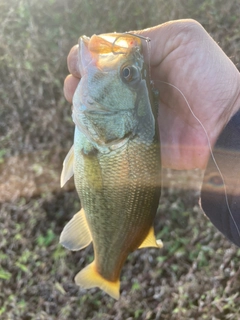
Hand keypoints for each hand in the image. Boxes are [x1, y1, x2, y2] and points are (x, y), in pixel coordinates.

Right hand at [64, 19, 239, 169]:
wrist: (223, 121)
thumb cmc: (208, 75)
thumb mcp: (181, 38)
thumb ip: (144, 39)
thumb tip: (105, 49)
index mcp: (138, 64)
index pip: (102, 58)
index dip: (86, 58)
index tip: (80, 63)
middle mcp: (130, 89)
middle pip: (91, 85)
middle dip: (77, 82)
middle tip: (77, 86)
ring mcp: (128, 115)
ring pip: (93, 110)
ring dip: (81, 106)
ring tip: (82, 104)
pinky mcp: (131, 139)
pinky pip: (105, 136)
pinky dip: (93, 131)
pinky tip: (90, 125)